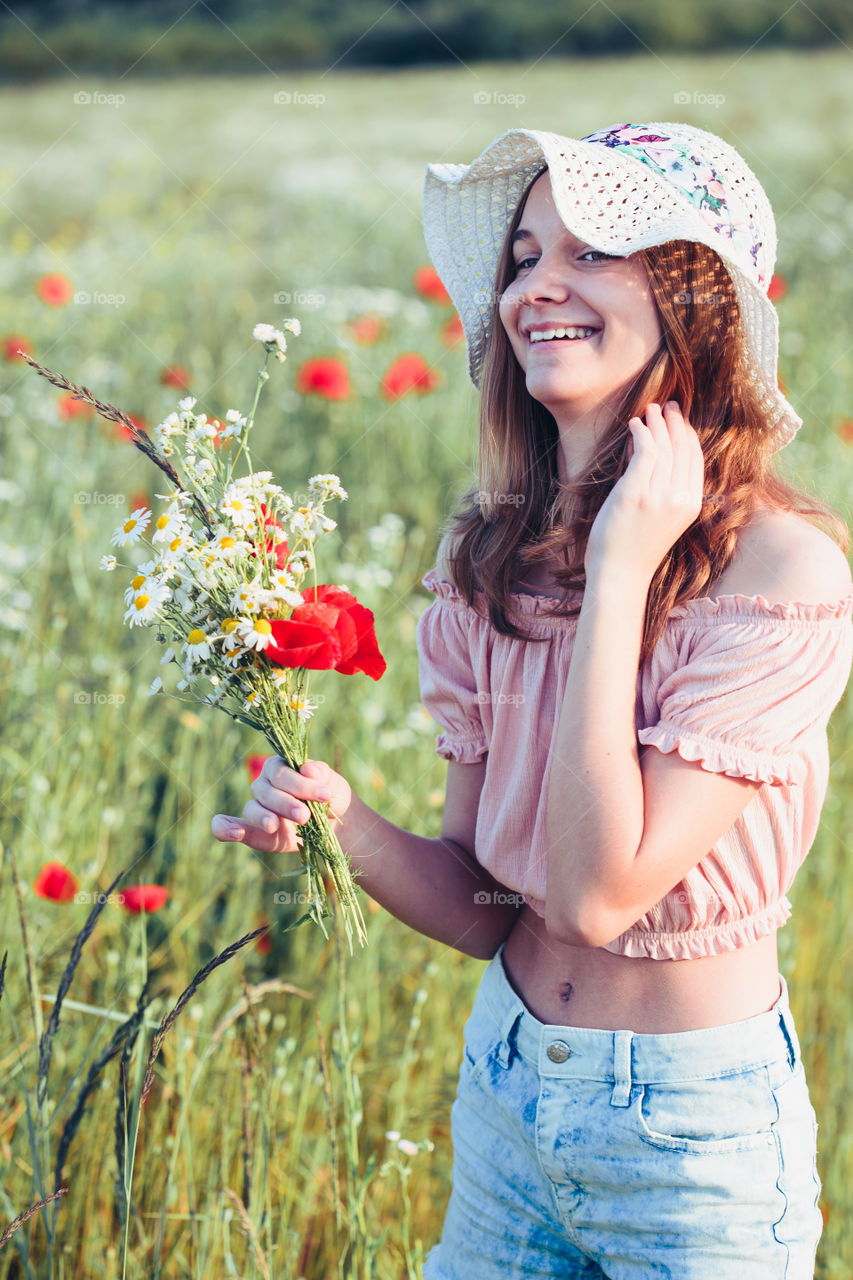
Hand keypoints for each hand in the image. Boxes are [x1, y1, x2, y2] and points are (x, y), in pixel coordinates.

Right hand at [211, 756, 351, 853]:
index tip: (326, 794)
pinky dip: (224, 829)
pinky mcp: (253, 832)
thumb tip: (307, 769)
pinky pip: (226, 827)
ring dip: (262, 817)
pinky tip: (234, 833)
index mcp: (279, 767)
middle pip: (266, 792)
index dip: (300, 784)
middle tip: (305, 816)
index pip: (281, 773)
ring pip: (252, 809)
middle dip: (286, 804)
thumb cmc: (330, 797)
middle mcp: (263, 785)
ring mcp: (256, 808)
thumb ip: (321, 774)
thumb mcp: (333, 783)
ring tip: (274, 826)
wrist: (332, 824)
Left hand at [584, 401, 703, 582]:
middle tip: (667, 405)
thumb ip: (664, 489)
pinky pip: (645, 452)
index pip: (694, 460)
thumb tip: (653, 451)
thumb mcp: (662, 518)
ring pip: (664, 447)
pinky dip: (641, 433)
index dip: (688, 435)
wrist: (620, 575)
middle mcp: (680, 499)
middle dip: (676, 422)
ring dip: (657, 423)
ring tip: (649, 409)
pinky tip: (635, 424)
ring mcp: (658, 496)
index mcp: (691, 505)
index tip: (680, 418)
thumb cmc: (634, 548)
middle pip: (682, 449)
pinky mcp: (635, 493)